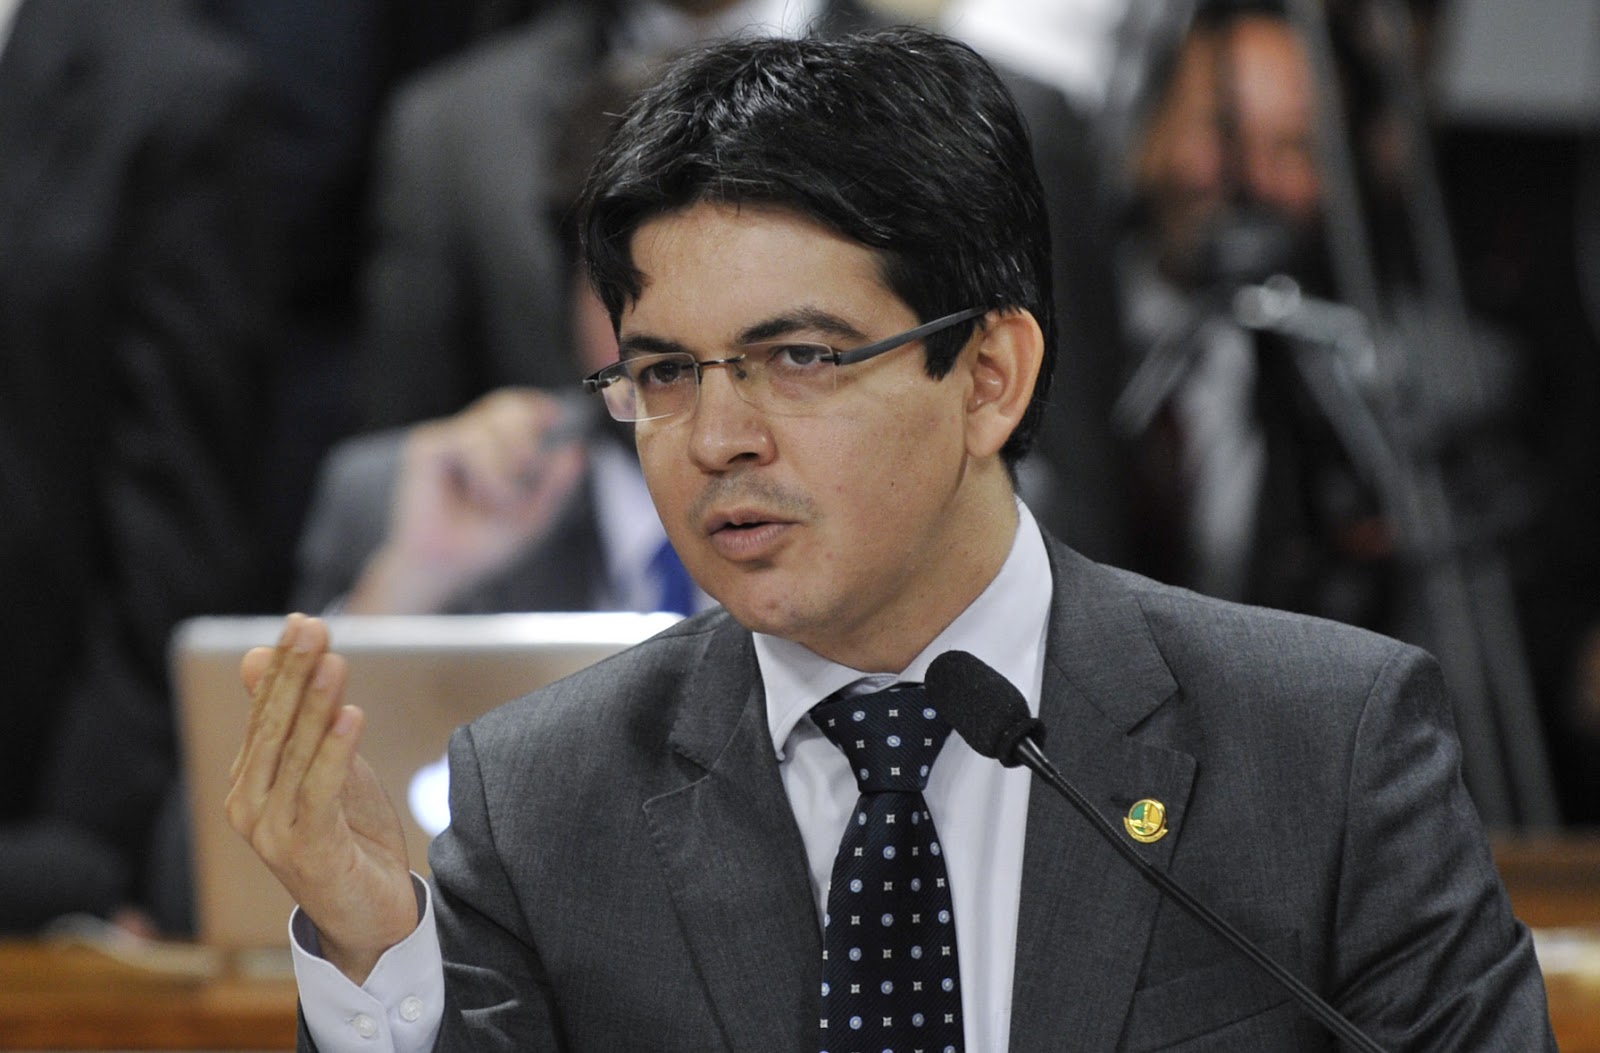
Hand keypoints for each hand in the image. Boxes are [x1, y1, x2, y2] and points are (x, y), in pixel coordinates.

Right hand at [225, 614, 417, 981]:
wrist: (370, 916)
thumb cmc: (349, 837)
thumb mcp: (327, 769)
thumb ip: (302, 719)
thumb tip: (260, 656)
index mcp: (251, 781)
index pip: (266, 712)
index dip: (284, 666)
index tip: (305, 622)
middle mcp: (250, 804)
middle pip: (274, 726)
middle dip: (295, 674)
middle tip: (312, 628)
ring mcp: (272, 831)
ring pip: (295, 754)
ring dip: (316, 704)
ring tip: (334, 661)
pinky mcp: (306, 852)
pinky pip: (320, 792)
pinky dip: (336, 752)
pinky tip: (352, 716)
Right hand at [346, 387, 587, 612]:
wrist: (445, 569)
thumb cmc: (483, 544)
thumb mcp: (532, 516)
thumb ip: (556, 485)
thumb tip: (577, 449)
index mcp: (494, 449)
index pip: (518, 410)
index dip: (536, 407)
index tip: (555, 416)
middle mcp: (470, 439)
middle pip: (508, 408)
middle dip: (527, 439)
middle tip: (527, 470)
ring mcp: (448, 440)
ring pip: (493, 427)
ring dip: (506, 471)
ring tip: (496, 502)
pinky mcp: (429, 447)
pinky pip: (471, 442)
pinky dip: (488, 473)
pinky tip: (479, 496)